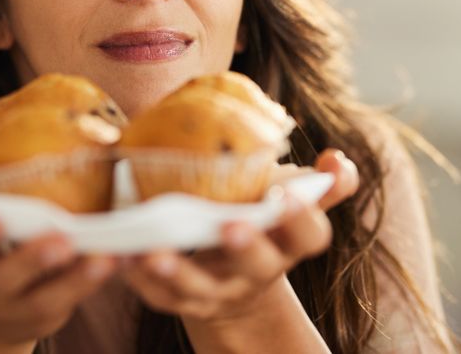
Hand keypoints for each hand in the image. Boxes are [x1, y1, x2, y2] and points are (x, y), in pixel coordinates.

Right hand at [0, 160, 115, 345]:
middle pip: (0, 277)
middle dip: (29, 260)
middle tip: (58, 239)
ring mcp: (12, 305)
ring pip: (43, 296)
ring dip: (74, 278)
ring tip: (103, 256)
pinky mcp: (44, 315)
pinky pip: (70, 301)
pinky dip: (94, 282)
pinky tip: (119, 259)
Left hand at [119, 149, 358, 323]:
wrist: (234, 280)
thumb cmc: (263, 225)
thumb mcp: (291, 205)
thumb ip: (320, 184)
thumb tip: (336, 160)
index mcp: (289, 244)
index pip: (310, 237)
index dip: (302, 218)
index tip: (285, 194)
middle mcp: (259, 272)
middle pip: (259, 265)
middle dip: (246, 247)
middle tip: (231, 226)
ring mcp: (220, 291)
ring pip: (201, 288)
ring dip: (177, 271)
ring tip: (154, 250)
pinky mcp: (183, 300)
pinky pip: (161, 296)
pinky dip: (141, 279)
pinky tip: (124, 256)